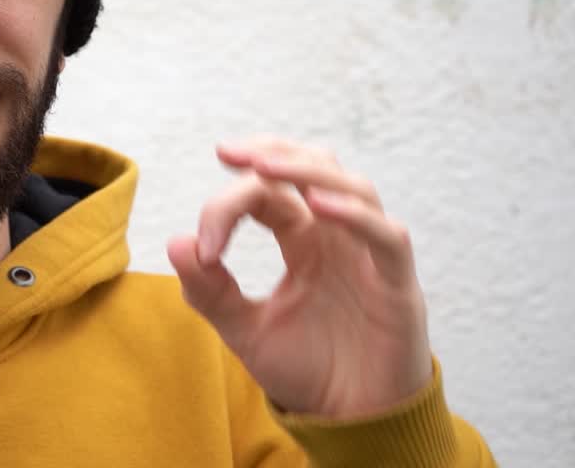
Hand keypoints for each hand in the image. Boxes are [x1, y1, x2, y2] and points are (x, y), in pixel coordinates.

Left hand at [167, 137, 432, 418]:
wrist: (350, 424)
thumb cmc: (307, 371)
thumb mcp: (245, 331)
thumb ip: (210, 292)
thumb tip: (176, 242)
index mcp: (302, 240)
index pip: (267, 194)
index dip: (229, 204)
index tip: (204, 246)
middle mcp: (337, 237)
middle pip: (313, 167)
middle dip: (272, 152)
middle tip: (227, 151)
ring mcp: (370, 257)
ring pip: (352, 188)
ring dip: (308, 171)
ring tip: (266, 167)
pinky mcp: (398, 287)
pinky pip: (387, 237)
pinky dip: (356, 216)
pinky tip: (319, 206)